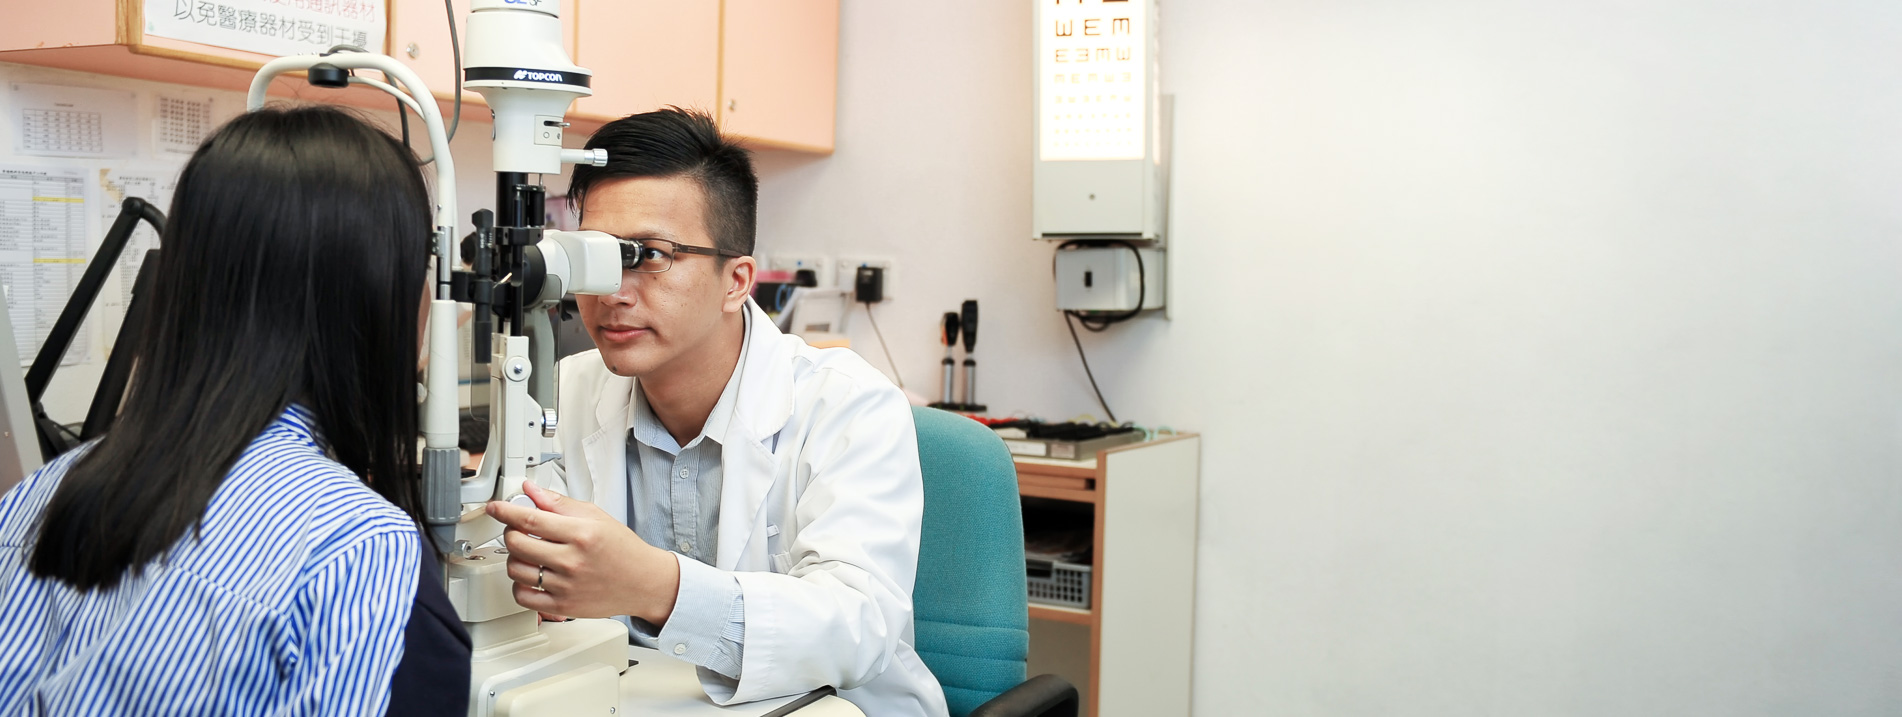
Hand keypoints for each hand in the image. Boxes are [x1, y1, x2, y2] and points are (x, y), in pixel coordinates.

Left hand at [485, 480, 681, 623]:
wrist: (643, 582)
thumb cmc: (623, 549)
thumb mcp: (595, 517)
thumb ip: (559, 504)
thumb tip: (531, 491)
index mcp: (581, 534)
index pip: (530, 520)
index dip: (506, 511)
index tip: (495, 508)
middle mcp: (572, 561)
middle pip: (517, 544)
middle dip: (511, 532)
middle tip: (519, 530)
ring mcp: (565, 586)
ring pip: (515, 569)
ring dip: (514, 558)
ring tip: (528, 553)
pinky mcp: (562, 607)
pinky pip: (523, 596)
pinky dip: (519, 584)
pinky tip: (530, 575)